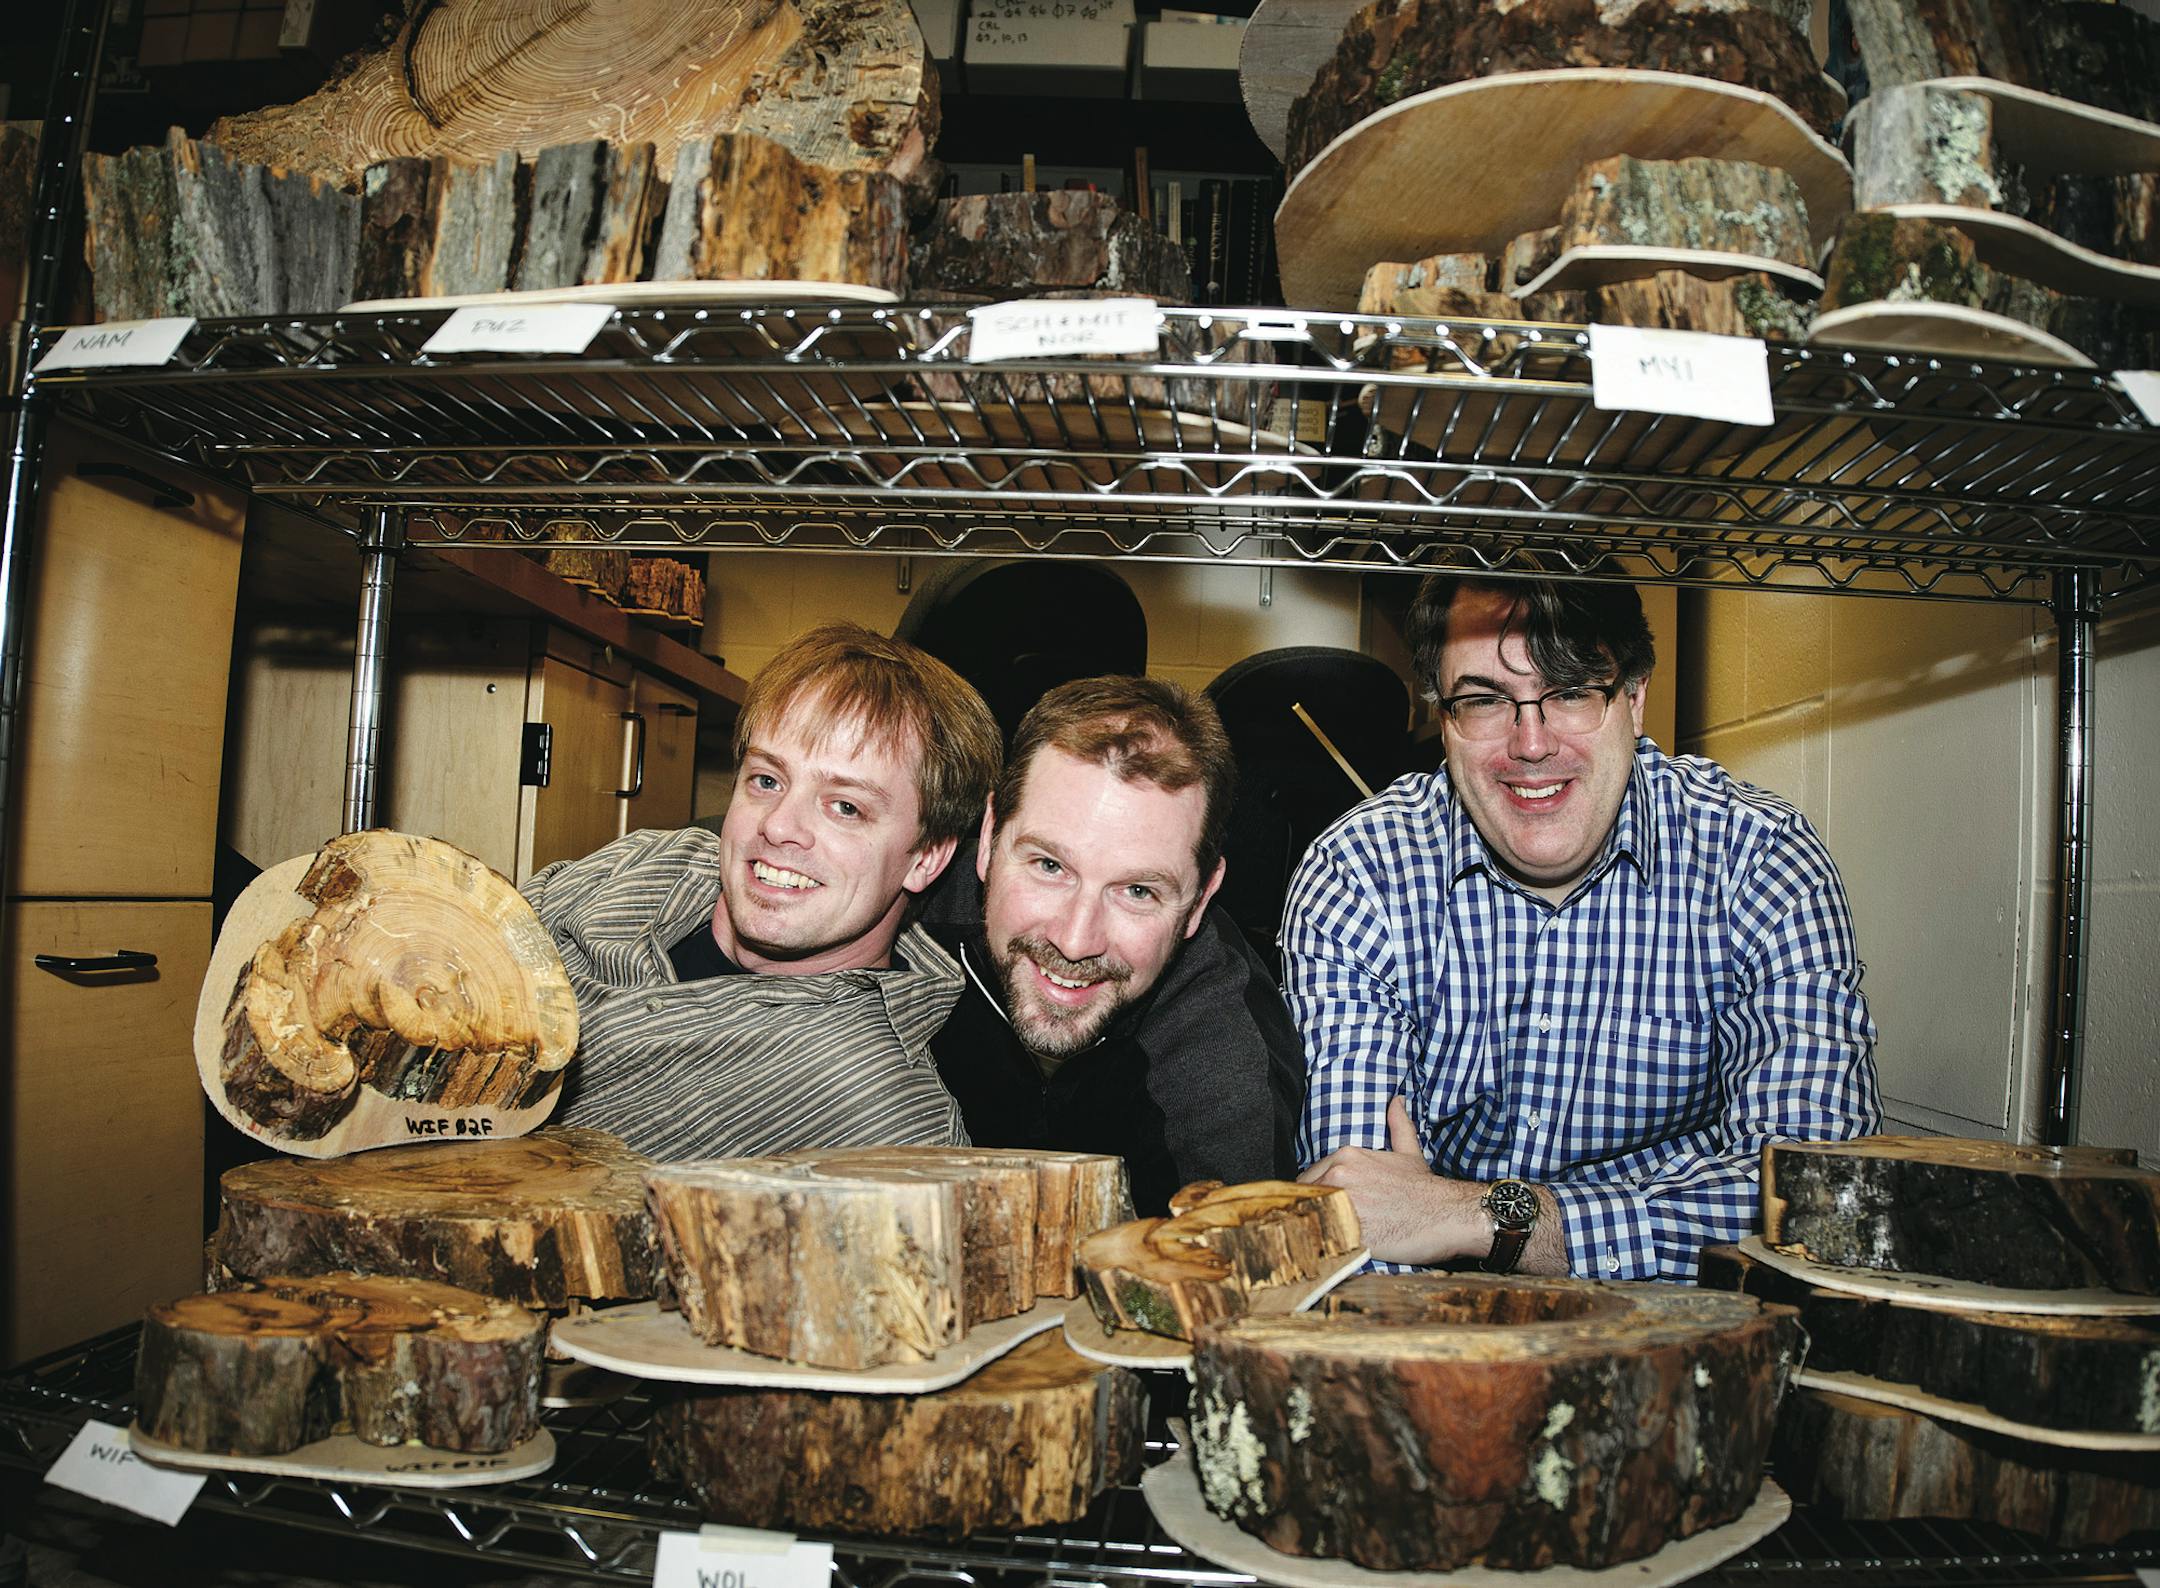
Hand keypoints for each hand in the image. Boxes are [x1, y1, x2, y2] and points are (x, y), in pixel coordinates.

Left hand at [1298, 1096, 1489, 1265]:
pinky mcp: (1348, 1232)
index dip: (1315, 1196)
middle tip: (1329, 1226)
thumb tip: (1397, 1101)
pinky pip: (1323, 1240)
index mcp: (1346, 1157)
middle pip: (1305, 1199)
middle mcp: (1339, 1176)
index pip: (1308, 1179)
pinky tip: (1336, 1250)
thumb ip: (1398, 1126)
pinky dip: (1325, 1246)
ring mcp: (1342, 1203)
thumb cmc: (1427, 1190)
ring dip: (1316, 1229)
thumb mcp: (1409, 1153)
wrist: (1448, 1215)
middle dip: (1314, 1212)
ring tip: (1330, 1239)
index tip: (1326, 1208)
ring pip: (1310, 1218)